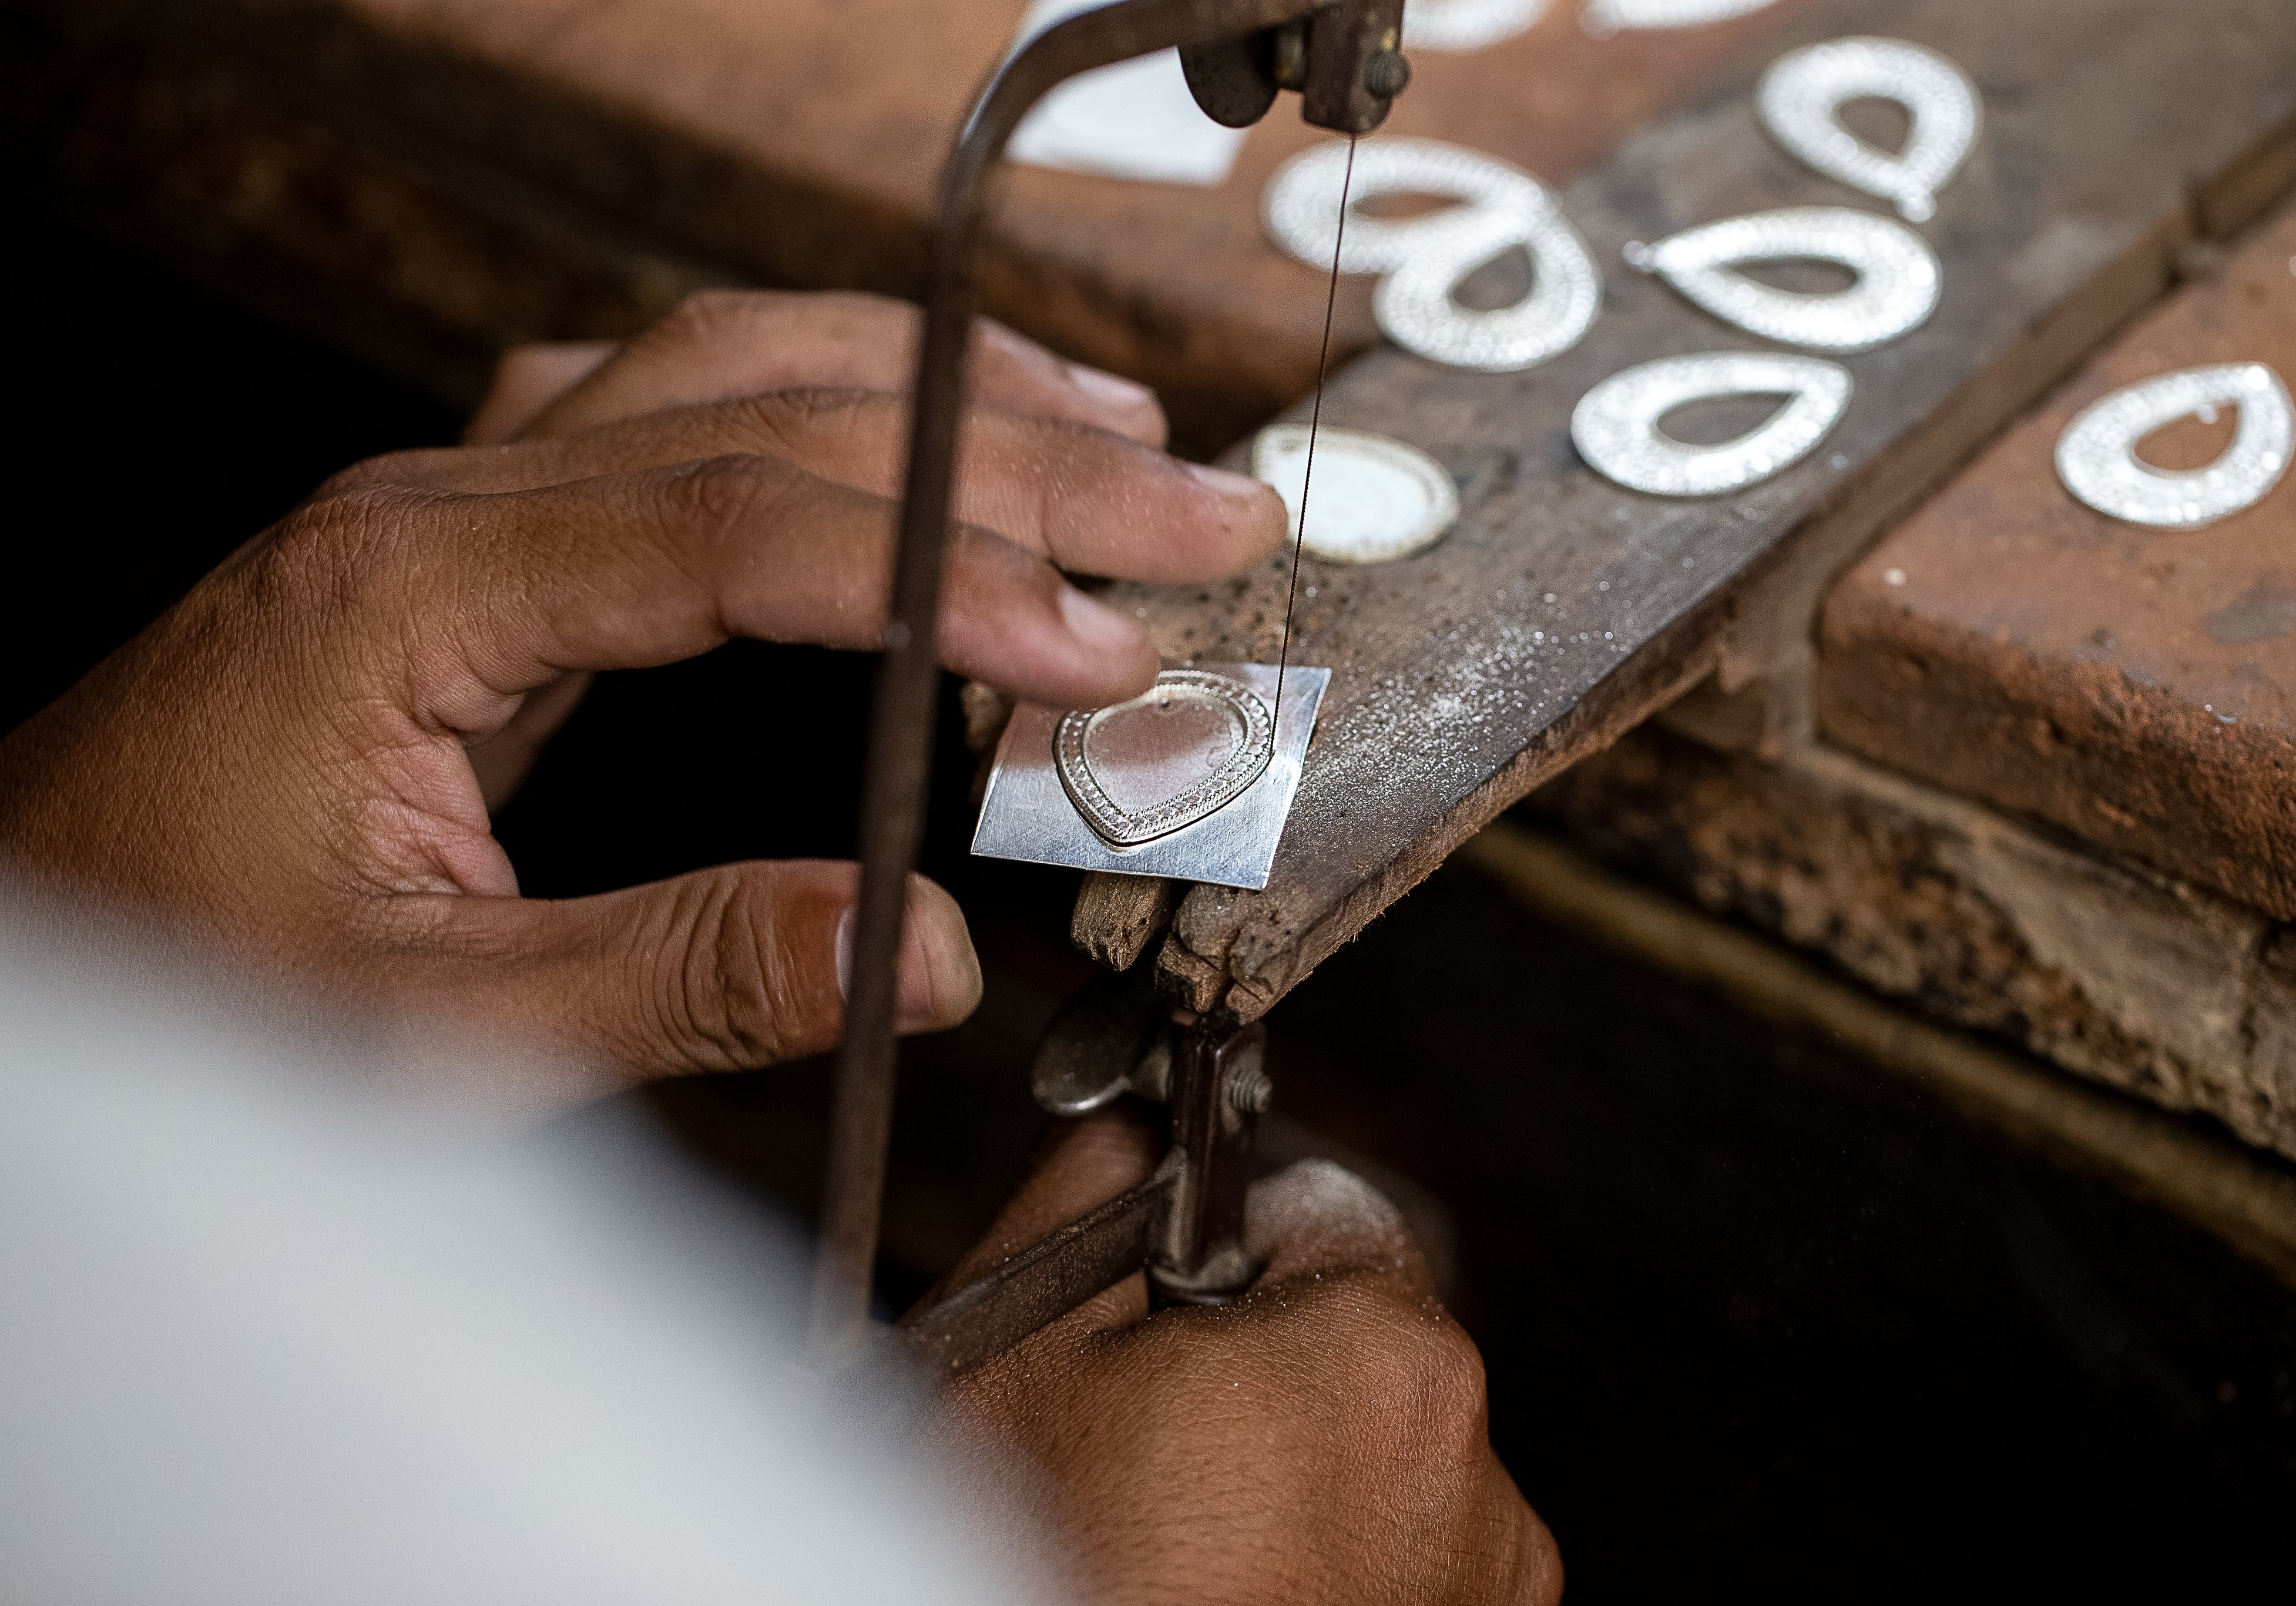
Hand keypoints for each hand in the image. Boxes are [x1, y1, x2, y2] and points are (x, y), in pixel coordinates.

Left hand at [0, 293, 1282, 1114]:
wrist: (22, 922)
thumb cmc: (182, 978)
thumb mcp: (421, 1033)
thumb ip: (673, 982)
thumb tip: (915, 957)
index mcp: (414, 593)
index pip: (739, 533)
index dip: (950, 580)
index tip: (1109, 646)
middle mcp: (442, 500)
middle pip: (773, 407)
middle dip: (1015, 456)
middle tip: (1204, 512)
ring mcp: (458, 491)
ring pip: (736, 361)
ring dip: (945, 393)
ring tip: (1123, 441)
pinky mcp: (480, 525)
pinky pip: (682, 396)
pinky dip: (838, 400)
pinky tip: (929, 424)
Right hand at [926, 1113, 1562, 1604]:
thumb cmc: (1035, 1561)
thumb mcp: (1020, 1348)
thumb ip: (1095, 1192)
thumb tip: (1138, 1128)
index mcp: (1390, 1363)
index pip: (1323, 1213)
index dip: (1217, 1255)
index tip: (1159, 1312)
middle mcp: (1475, 1480)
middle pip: (1360, 1343)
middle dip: (1262, 1368)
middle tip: (1145, 1444)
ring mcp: (1486, 1598)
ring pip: (1378, 1460)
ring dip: (1297, 1474)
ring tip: (1178, 1538)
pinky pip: (1399, 1564)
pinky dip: (1329, 1567)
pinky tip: (1223, 1589)